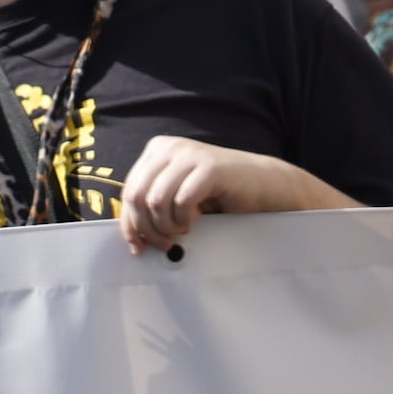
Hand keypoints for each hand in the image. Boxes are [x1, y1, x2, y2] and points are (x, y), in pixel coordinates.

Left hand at [116, 136, 274, 254]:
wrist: (263, 182)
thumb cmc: (219, 191)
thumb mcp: (177, 193)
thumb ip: (152, 203)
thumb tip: (130, 234)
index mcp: (158, 150)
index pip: (129, 192)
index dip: (130, 224)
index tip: (138, 245)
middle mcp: (171, 147)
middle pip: (138, 196)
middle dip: (147, 228)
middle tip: (164, 242)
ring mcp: (191, 154)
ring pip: (156, 201)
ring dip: (167, 225)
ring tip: (182, 229)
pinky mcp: (210, 167)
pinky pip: (182, 201)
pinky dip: (185, 219)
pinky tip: (196, 220)